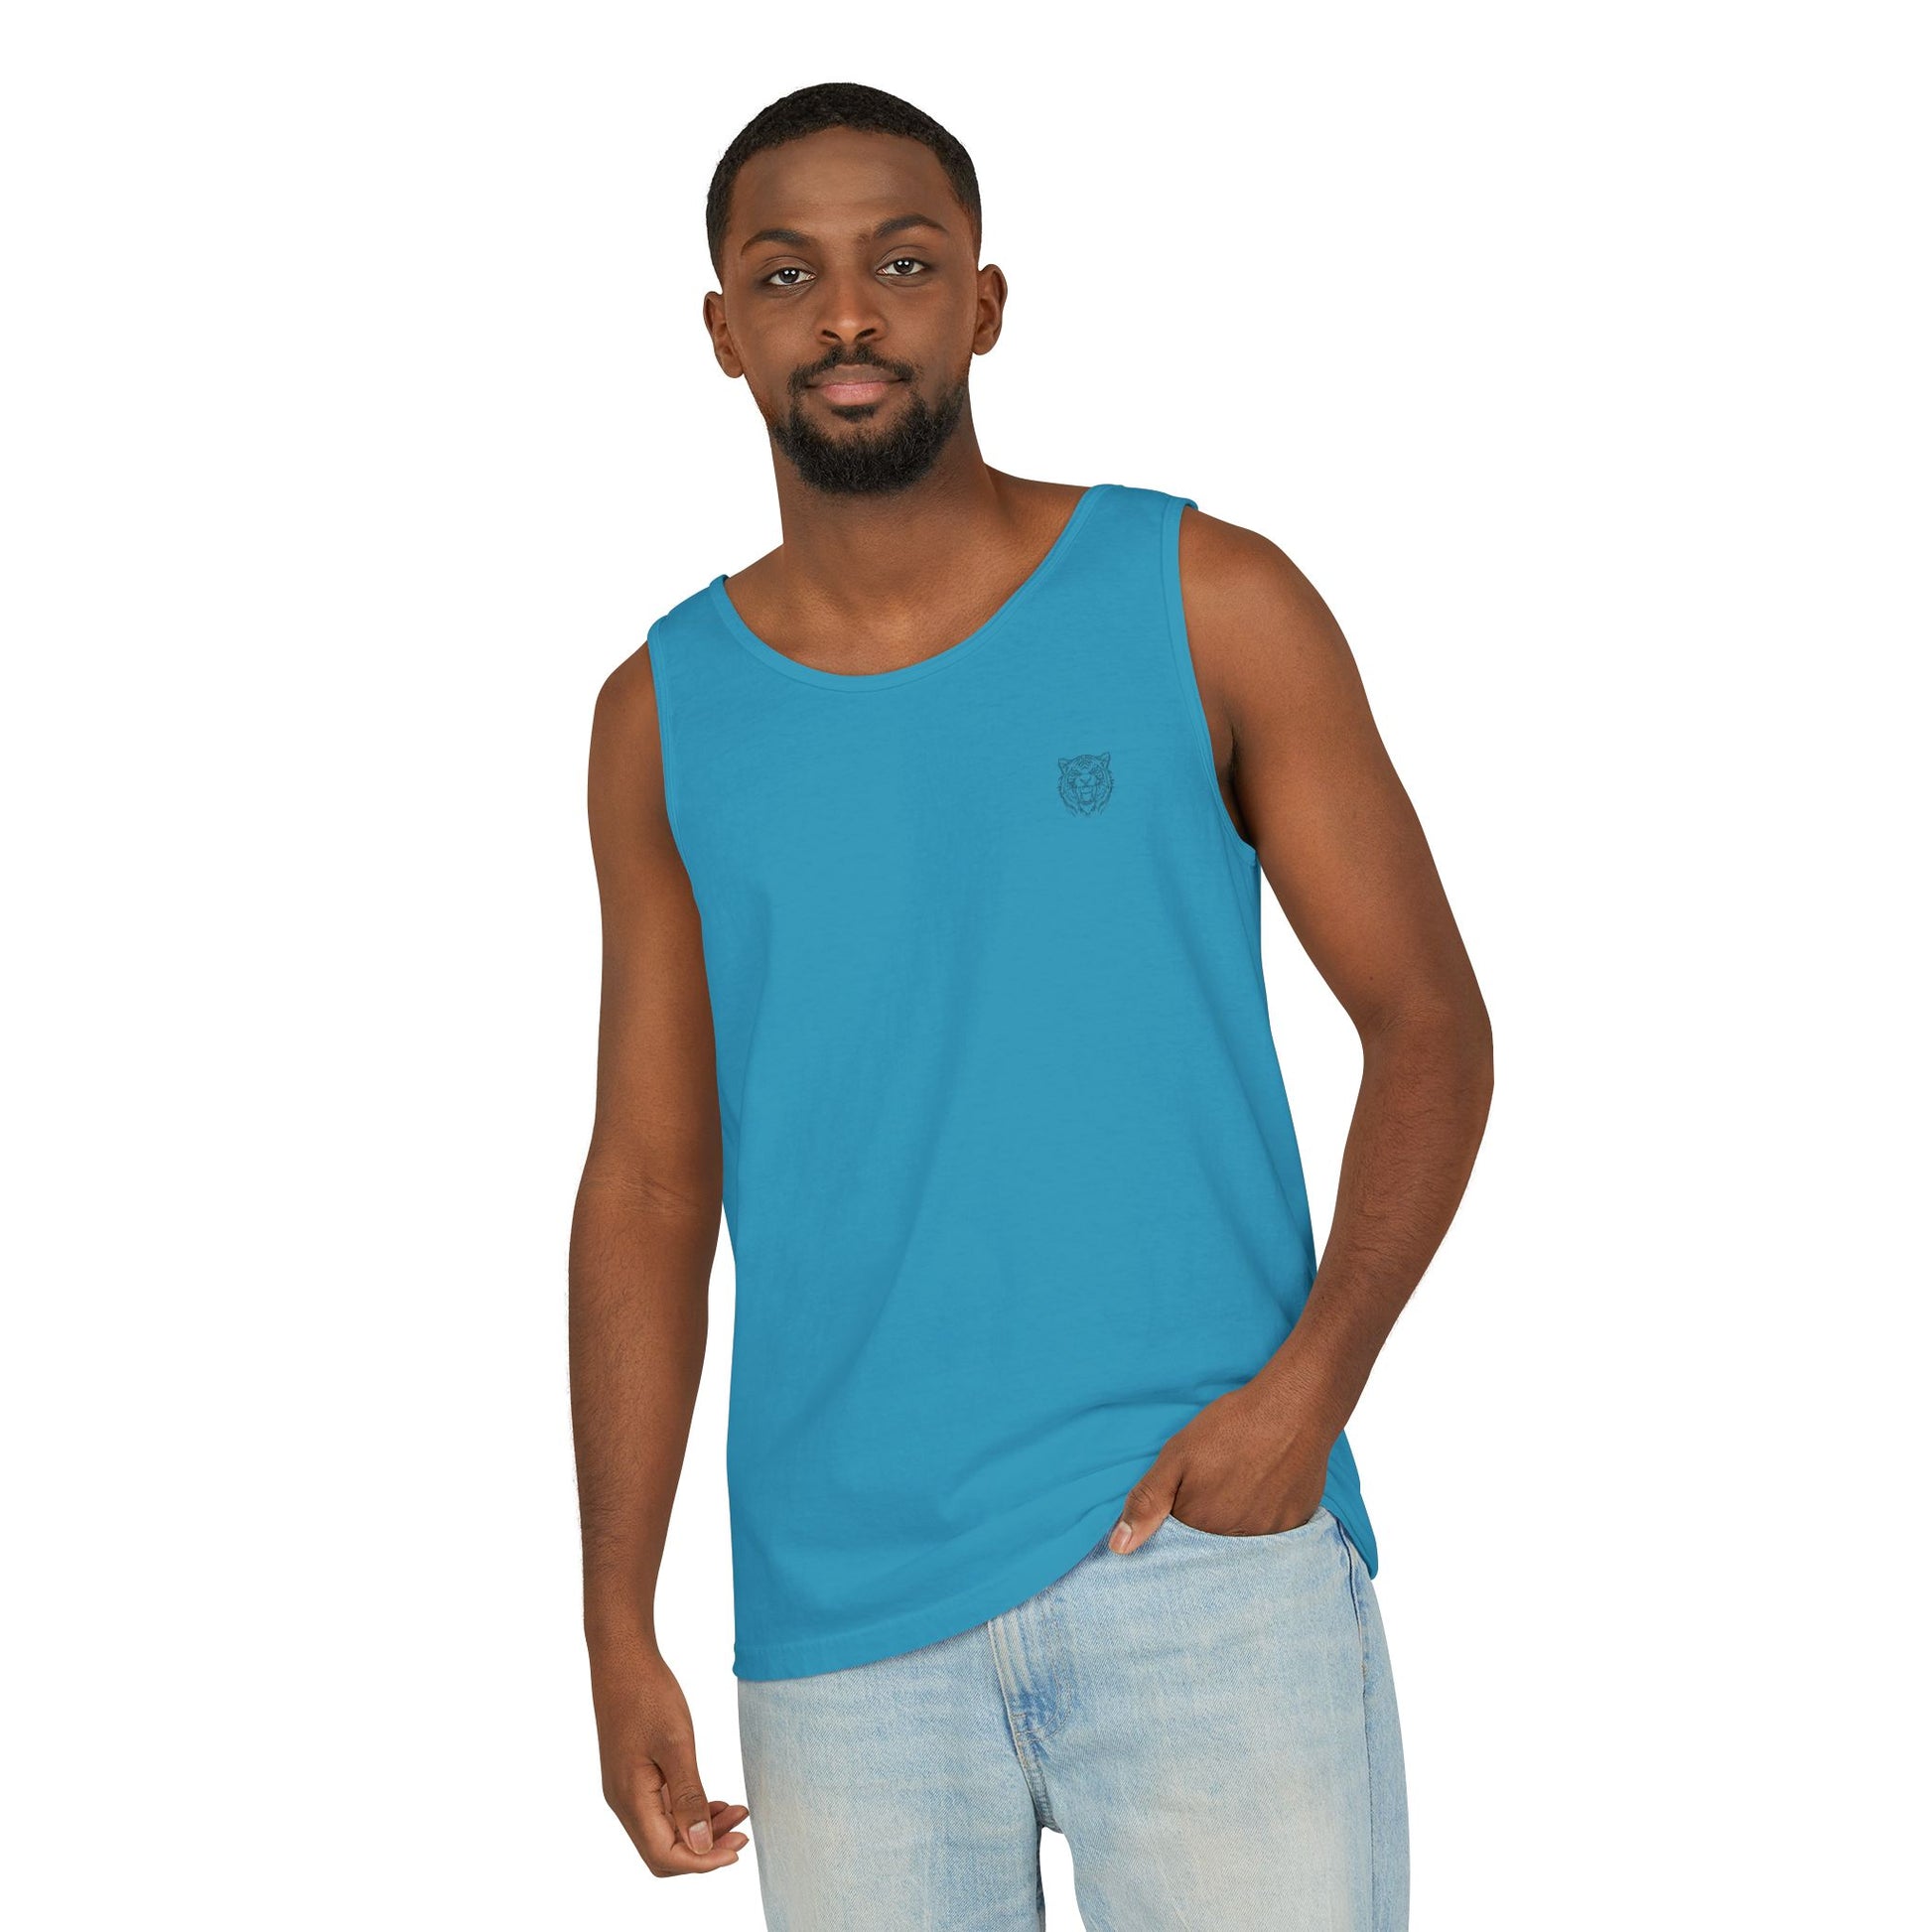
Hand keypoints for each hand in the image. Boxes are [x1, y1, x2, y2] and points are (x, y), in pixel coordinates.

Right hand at [588, 1641, 749, 1875]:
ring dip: (701, 1830)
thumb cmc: (648, 1696)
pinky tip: (716, 1802)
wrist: (622, 1659)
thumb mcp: (677, 1745)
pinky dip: (690, 1811)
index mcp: (631, 1800)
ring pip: (664, 1830)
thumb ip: (689, 1798)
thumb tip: (702, 1847)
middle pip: (664, 1851)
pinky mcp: (633, 1776)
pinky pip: (662, 1809)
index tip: (738, 1848)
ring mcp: (627, 1789)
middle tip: (742, 1834)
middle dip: (704, 1851)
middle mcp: (624, 1803)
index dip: (703, 1861)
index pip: (665, 1856)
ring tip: (738, 1814)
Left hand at [1106, 1379, 1333, 1552]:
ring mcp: (1270, 1536)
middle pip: (1210, 1546)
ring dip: (1235, 1524)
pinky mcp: (1296, 1525)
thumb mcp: (1177, 1455)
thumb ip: (1147, 1501)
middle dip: (1206, 1526)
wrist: (1294, 1408)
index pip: (1178, 1546)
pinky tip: (1264, 1490)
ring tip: (1240, 1486)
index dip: (1175, 1524)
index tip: (1184, 1501)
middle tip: (1217, 1486)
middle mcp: (1236, 1541)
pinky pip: (1273, 1536)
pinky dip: (1264, 1519)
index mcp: (1201, 1527)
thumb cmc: (1230, 1428)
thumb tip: (1119, 1548)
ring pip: (1241, 1542)